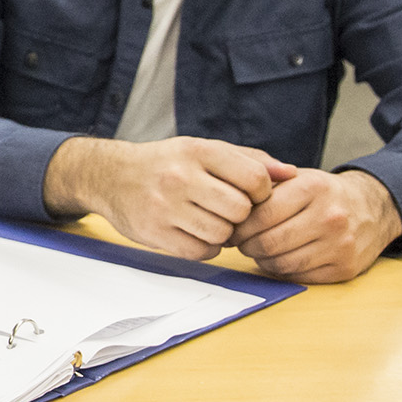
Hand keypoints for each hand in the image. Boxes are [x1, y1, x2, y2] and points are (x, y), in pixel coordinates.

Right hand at [43, 136, 289, 259]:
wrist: (110, 176)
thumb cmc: (167, 163)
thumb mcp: (204, 149)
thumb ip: (249, 160)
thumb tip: (291, 173)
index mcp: (198, 150)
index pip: (255, 179)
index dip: (261, 193)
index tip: (250, 195)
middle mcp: (180, 176)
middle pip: (241, 210)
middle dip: (241, 215)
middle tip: (227, 211)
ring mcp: (165, 206)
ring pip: (222, 234)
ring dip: (223, 233)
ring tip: (208, 220)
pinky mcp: (154, 232)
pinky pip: (201, 252)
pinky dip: (205, 247)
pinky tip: (193, 232)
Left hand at [228, 167, 401, 282]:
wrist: (373, 208)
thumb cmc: (324, 193)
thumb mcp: (299, 177)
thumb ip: (266, 184)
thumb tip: (228, 201)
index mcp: (313, 188)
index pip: (261, 214)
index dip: (240, 224)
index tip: (232, 226)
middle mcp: (330, 216)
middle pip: (269, 242)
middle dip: (246, 245)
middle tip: (240, 242)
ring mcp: (340, 245)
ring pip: (282, 263)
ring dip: (262, 260)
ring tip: (258, 249)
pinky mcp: (345, 268)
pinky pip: (300, 276)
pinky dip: (282, 270)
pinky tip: (279, 258)